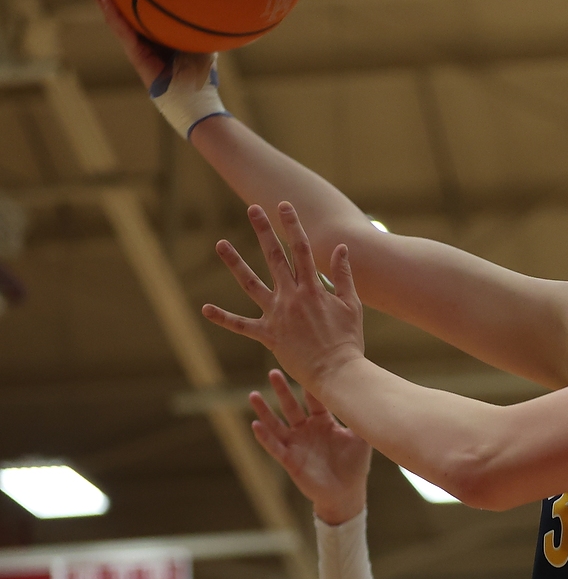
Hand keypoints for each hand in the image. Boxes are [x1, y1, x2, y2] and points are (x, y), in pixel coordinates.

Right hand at [92, 0, 225, 134]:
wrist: (196, 100)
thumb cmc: (202, 73)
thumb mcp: (203, 39)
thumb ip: (201, 20)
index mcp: (154, 33)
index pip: (136, 5)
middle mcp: (142, 38)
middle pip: (121, 6)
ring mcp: (137, 47)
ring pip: (115, 17)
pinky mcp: (136, 57)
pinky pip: (123, 33)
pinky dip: (115, 16)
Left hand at [203, 203, 365, 390]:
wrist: (338, 372)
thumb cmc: (349, 340)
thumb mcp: (352, 305)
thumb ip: (343, 276)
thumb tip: (340, 249)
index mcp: (313, 288)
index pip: (301, 249)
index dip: (293, 225)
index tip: (285, 206)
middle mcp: (292, 297)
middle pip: (275, 257)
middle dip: (264, 230)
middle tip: (253, 209)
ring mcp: (277, 314)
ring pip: (250, 283)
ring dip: (235, 262)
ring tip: (220, 243)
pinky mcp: (268, 335)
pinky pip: (241, 325)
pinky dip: (223, 317)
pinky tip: (205, 308)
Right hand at [249, 370, 371, 524]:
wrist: (347, 493)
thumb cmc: (354, 465)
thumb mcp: (361, 439)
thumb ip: (362, 418)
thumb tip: (375, 396)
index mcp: (323, 422)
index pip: (314, 400)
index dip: (311, 386)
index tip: (307, 367)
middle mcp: (306, 430)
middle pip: (291, 406)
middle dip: (283, 390)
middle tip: (274, 371)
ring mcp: (296, 444)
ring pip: (276, 424)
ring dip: (265, 410)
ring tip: (253, 395)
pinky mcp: (289, 460)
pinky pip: (274, 446)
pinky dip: (264, 436)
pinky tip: (255, 425)